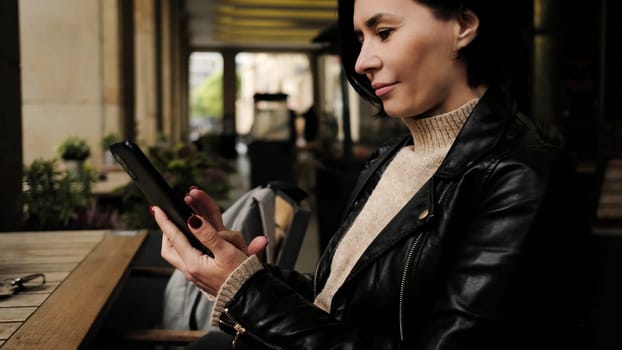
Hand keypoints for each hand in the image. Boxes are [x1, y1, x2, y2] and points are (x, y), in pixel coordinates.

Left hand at [153, 187, 267, 294]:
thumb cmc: (241, 276)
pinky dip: (192, 248)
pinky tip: (203, 243)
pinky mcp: (203, 277)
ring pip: (180, 254)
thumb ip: (208, 235)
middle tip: (169, 221)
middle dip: (167, 234)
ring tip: (187, 229)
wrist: (248, 298)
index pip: (174, 237)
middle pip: (170, 249)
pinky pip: (191, 259)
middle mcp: (191, 270)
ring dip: (180, 240)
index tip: (157, 209)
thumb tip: (193, 221)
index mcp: (194, 263)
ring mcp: (196, 275)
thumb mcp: (227, 252)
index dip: (165, 221)